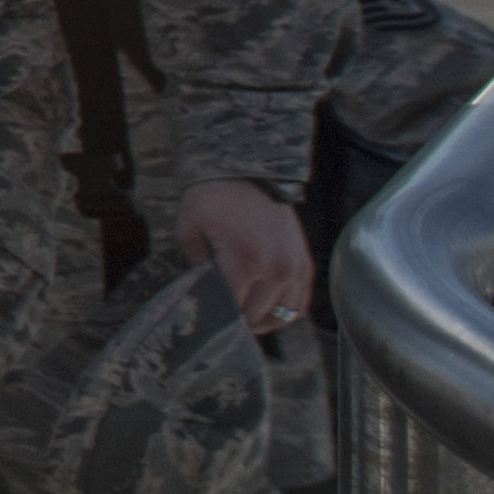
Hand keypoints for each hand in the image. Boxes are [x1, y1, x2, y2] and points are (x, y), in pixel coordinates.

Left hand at [177, 175, 310, 332]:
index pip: (231, 312)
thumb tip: (200, 298)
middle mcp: (275, 269)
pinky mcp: (305, 264)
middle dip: (238, 321)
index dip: (217, 320)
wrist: (248, 170)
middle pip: (256, 317)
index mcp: (243, 263)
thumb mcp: (189, 231)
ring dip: (264, 321)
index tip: (207, 322)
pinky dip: (285, 310)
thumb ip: (195, 270)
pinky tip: (267, 307)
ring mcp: (294, 268)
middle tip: (223, 317)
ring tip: (247, 318)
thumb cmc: (213, 199)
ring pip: (282, 316)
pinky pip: (300, 303)